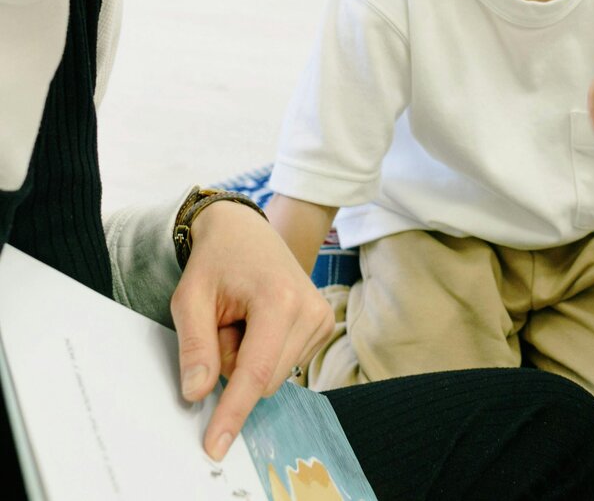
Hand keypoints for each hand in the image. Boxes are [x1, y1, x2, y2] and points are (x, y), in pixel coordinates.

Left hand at [169, 200, 334, 460]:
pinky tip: (257, 321)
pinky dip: (262, 353)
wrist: (246, 231)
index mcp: (278, 299)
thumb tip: (198, 394)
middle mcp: (309, 309)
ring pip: (272, 377)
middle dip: (232, 364)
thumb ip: (194, 346)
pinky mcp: (323, 325)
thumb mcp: (190, 297)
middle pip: (262, 381)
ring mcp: (321, 317)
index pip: (254, 372)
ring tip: (240, 318)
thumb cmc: (217, 259)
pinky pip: (284, 366)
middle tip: (222, 323)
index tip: (216, 444)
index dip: (233, 412)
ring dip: (246, 358)